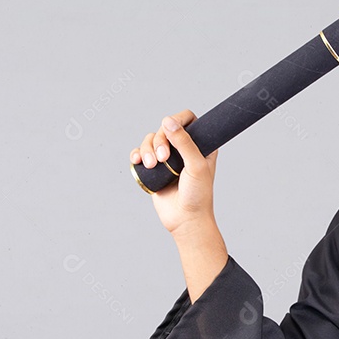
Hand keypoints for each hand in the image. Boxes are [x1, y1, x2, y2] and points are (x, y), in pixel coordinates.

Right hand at [130, 109, 219, 235]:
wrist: (186, 219)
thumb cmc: (198, 194)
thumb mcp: (195, 165)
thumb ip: (184, 142)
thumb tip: (167, 121)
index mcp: (200, 144)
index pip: (187, 119)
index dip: (177, 120)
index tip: (170, 129)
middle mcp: (183, 148)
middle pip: (165, 128)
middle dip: (159, 140)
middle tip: (164, 159)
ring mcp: (168, 158)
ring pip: (150, 140)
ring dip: (147, 149)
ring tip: (151, 166)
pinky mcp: (155, 169)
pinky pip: (141, 153)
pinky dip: (137, 155)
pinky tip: (138, 162)